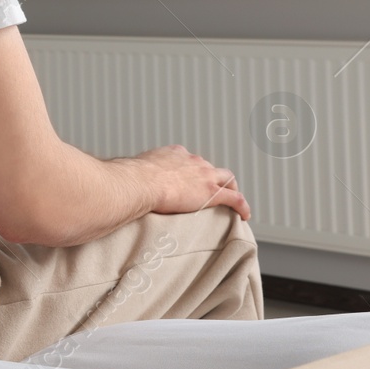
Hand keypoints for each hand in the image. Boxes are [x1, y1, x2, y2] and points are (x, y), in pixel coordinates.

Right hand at [133, 144, 250, 220]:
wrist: (140, 182)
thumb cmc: (132, 179)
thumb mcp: (134, 170)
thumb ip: (137, 174)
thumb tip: (124, 182)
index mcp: (174, 153)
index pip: (189, 160)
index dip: (192, 170)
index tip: (188, 180)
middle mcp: (192, 161)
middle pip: (210, 168)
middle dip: (213, 178)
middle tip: (211, 190)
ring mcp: (204, 175)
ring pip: (227, 179)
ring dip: (231, 188)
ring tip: (232, 200)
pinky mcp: (211, 192)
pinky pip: (234, 198)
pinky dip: (242, 206)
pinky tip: (244, 215)